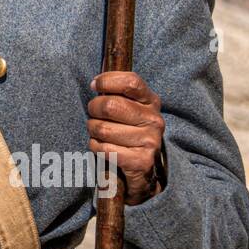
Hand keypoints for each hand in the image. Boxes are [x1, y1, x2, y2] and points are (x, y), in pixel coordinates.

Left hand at [86, 71, 164, 205]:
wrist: (143, 168)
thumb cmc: (128, 129)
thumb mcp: (129, 106)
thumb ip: (116, 92)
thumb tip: (96, 84)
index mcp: (151, 101)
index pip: (130, 82)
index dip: (107, 81)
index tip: (94, 86)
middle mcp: (154, 120)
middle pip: (110, 106)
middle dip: (93, 109)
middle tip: (94, 115)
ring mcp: (150, 141)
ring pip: (103, 128)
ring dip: (93, 131)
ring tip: (99, 133)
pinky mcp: (142, 160)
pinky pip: (105, 149)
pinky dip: (96, 147)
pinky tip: (103, 147)